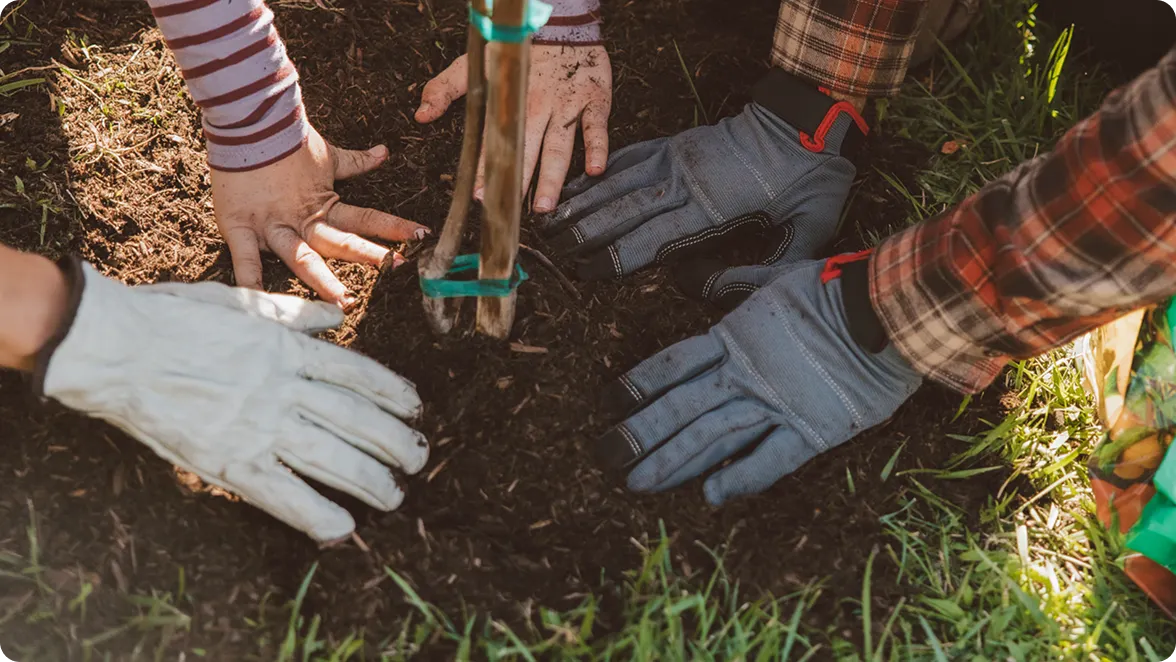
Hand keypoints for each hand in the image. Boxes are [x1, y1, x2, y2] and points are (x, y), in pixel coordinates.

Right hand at [36, 259, 428, 542]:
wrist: (117, 347)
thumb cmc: (174, 319)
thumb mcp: (242, 302)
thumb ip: (294, 315)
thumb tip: (337, 315)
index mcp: (287, 350)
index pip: (358, 374)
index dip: (392, 393)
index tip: (415, 408)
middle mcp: (283, 389)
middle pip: (356, 419)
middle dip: (394, 441)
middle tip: (418, 458)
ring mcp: (258, 426)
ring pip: (331, 458)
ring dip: (370, 480)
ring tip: (395, 495)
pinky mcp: (229, 461)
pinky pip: (283, 494)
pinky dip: (316, 513)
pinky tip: (343, 528)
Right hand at [210, 127, 428, 308]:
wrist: (247, 121)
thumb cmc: (287, 139)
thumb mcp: (327, 154)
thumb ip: (355, 162)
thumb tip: (384, 153)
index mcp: (323, 204)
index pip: (366, 218)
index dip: (393, 227)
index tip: (421, 236)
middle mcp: (302, 219)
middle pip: (340, 242)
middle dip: (370, 256)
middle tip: (396, 270)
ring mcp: (272, 225)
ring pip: (301, 256)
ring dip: (323, 280)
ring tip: (344, 303)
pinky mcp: (240, 226)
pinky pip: (245, 258)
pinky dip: (250, 280)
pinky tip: (258, 304)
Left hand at [416, 43, 611, 211]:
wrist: (560, 20)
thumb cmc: (516, 47)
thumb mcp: (473, 63)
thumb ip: (445, 89)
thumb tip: (421, 114)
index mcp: (509, 102)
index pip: (494, 141)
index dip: (486, 168)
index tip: (479, 193)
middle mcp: (538, 108)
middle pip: (527, 150)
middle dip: (517, 180)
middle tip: (509, 207)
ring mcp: (566, 106)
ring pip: (559, 147)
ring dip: (552, 178)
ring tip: (545, 205)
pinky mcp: (593, 101)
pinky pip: (596, 127)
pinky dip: (598, 148)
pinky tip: (595, 170)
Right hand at [537, 69, 866, 282]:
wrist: (810, 119)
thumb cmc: (812, 181)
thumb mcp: (808, 233)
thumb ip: (767, 269)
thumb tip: (712, 290)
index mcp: (713, 208)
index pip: (653, 238)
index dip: (616, 256)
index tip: (586, 271)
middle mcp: (686, 181)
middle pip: (625, 210)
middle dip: (586, 230)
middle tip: (552, 249)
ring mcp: (679, 157)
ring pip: (620, 181)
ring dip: (584, 201)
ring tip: (551, 217)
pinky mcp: (678, 142)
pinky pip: (632, 156)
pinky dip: (603, 171)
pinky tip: (580, 182)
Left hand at [592, 253, 921, 504]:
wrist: (890, 312)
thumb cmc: (836, 288)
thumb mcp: (775, 277)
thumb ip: (732, 283)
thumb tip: (690, 278)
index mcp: (734, 336)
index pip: (674, 363)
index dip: (640, 383)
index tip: (610, 400)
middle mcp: (745, 374)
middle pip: (681, 408)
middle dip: (642, 434)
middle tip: (609, 455)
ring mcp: (776, 404)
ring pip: (712, 438)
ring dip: (674, 463)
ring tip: (640, 482)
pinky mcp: (810, 430)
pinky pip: (768, 461)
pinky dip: (740, 478)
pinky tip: (711, 496)